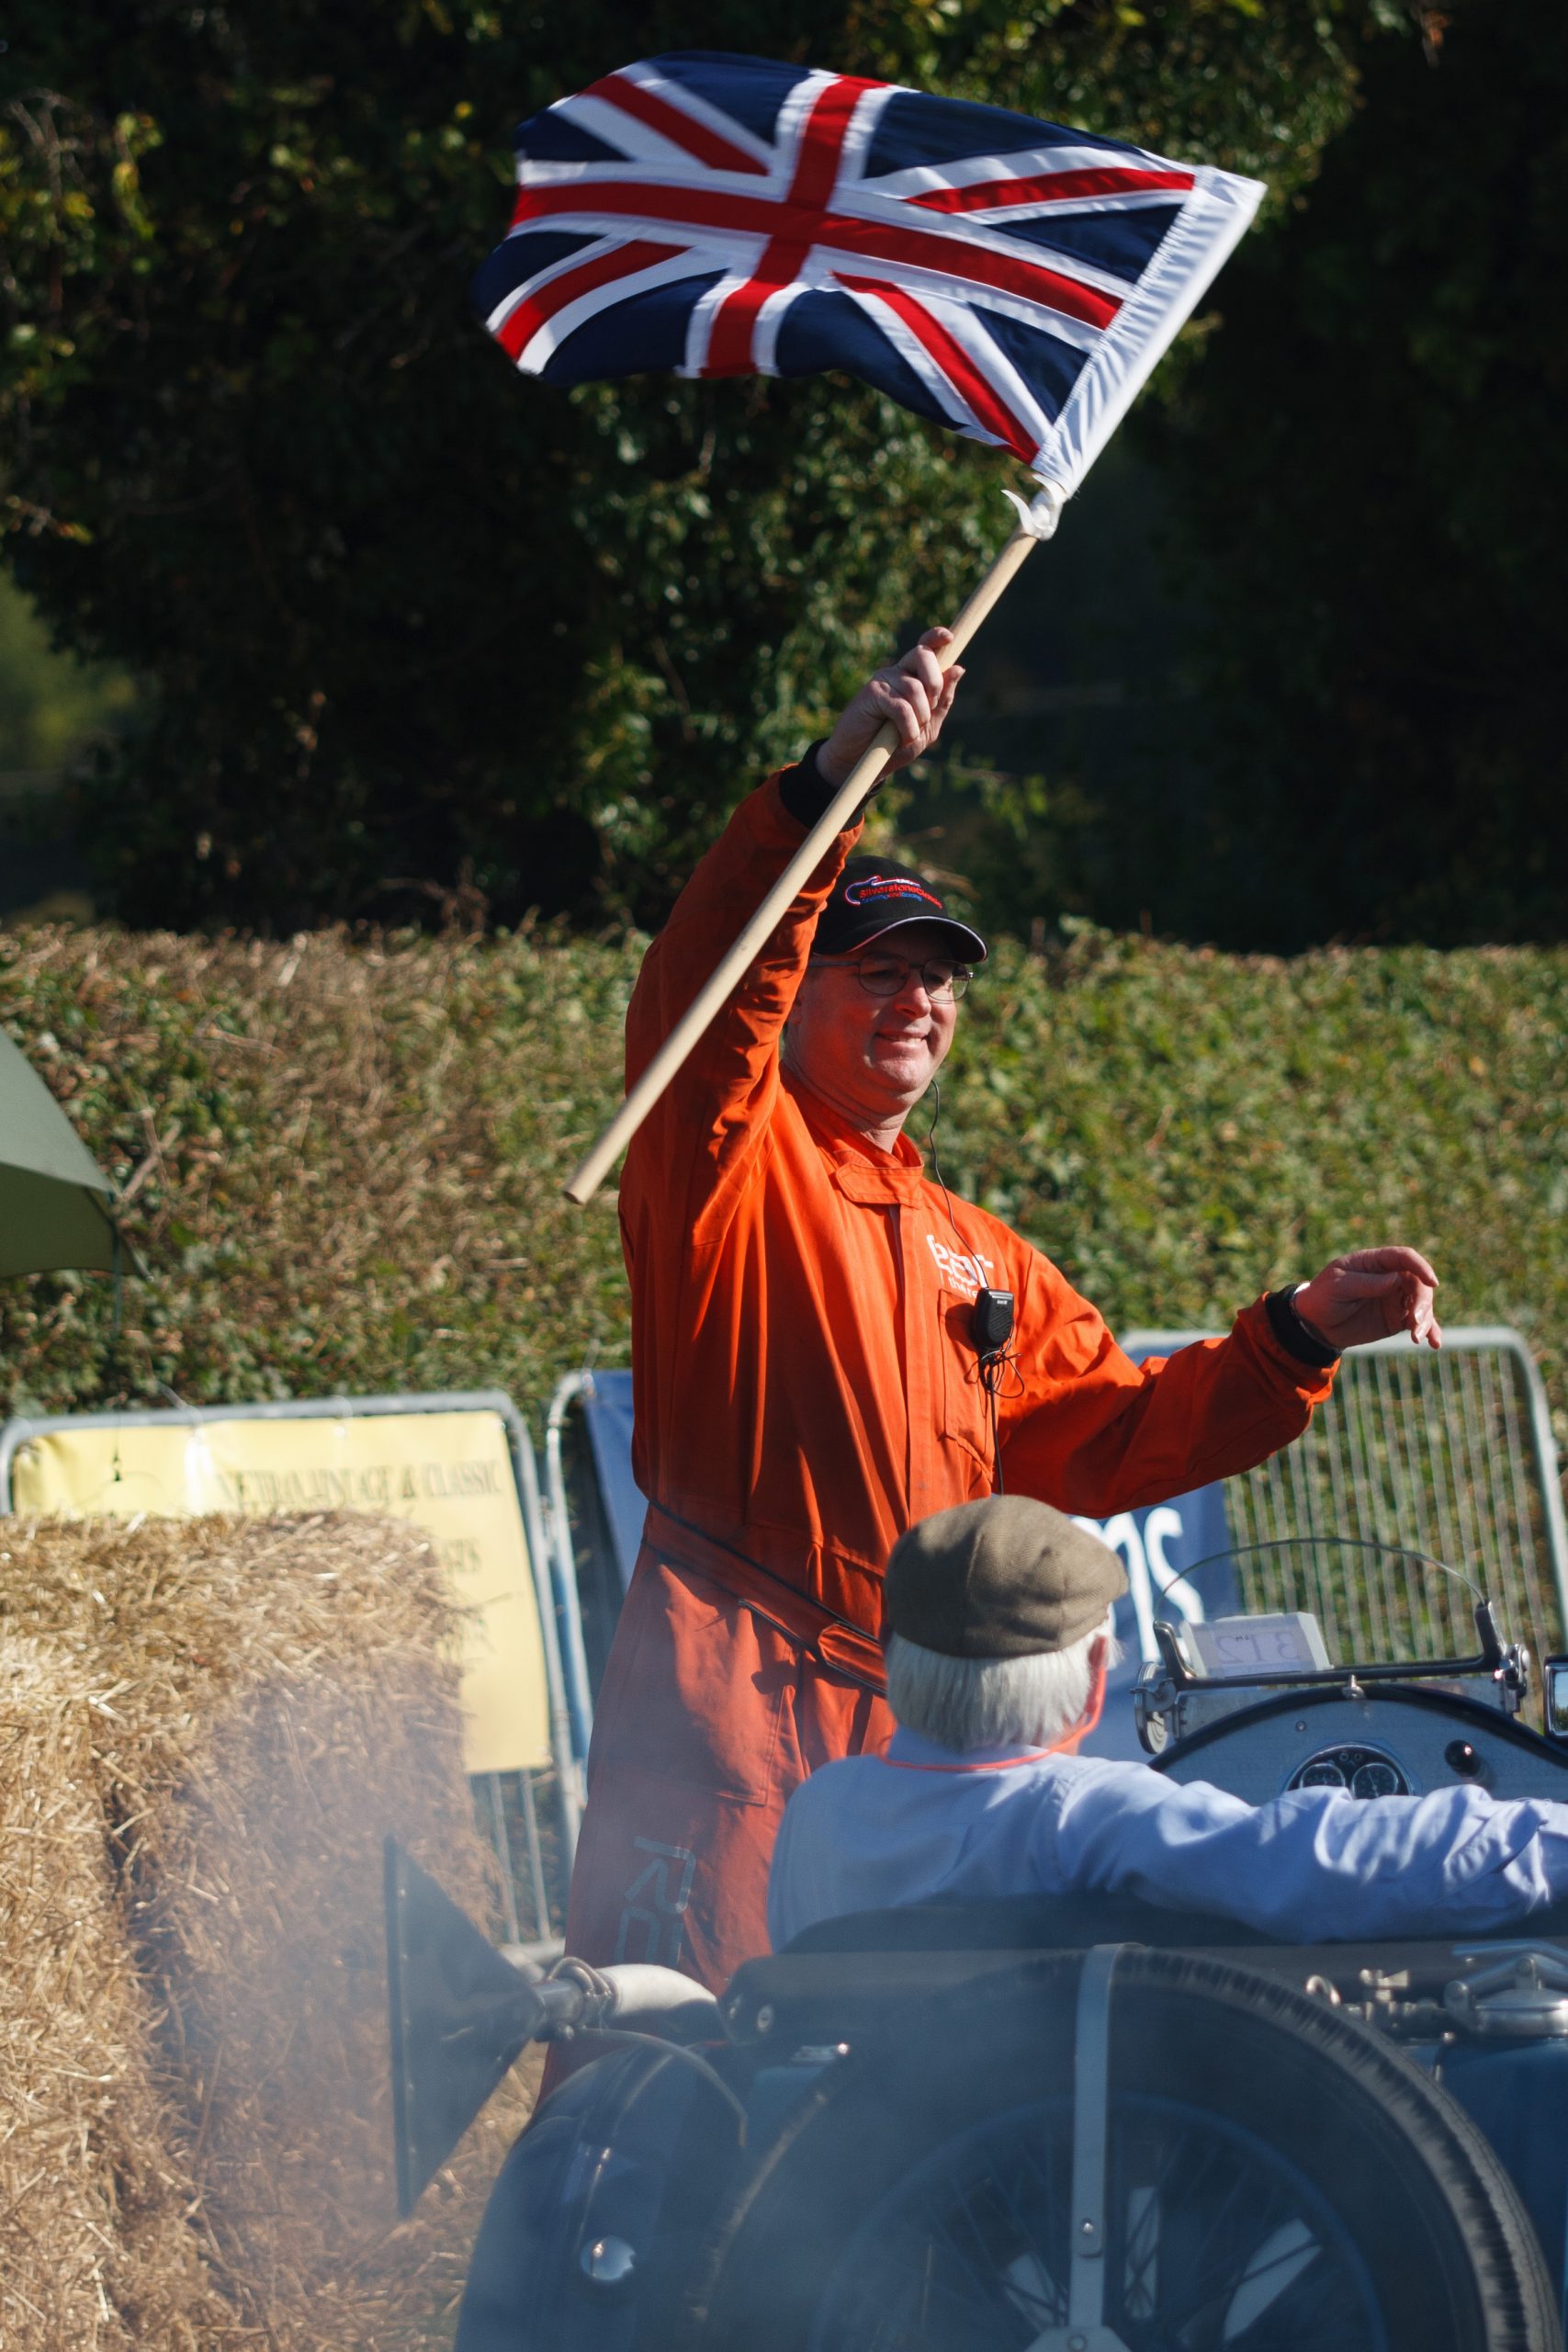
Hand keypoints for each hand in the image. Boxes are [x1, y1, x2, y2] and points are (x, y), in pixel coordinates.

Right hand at [817, 627, 964, 786]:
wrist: (862, 761)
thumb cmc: (894, 745)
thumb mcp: (927, 727)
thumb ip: (942, 701)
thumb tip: (958, 668)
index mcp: (912, 676)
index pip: (925, 647)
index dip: (936, 638)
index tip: (949, 638)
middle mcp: (897, 672)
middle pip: (924, 656)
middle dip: (935, 685)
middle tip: (927, 712)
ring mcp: (883, 680)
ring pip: (915, 687)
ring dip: (920, 717)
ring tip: (909, 735)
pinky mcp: (871, 693)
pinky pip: (901, 706)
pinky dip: (908, 727)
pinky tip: (901, 739)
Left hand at [1293, 1247, 1441, 1352]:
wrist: (1316, 1323)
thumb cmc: (1323, 1296)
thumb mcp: (1339, 1286)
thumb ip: (1368, 1283)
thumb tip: (1398, 1279)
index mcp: (1375, 1262)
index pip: (1404, 1257)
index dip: (1421, 1267)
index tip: (1432, 1282)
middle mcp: (1390, 1277)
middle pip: (1418, 1283)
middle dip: (1422, 1300)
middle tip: (1415, 1320)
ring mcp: (1395, 1298)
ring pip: (1422, 1303)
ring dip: (1425, 1319)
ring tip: (1417, 1336)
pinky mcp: (1397, 1318)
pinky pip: (1419, 1323)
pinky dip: (1430, 1331)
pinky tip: (1435, 1343)